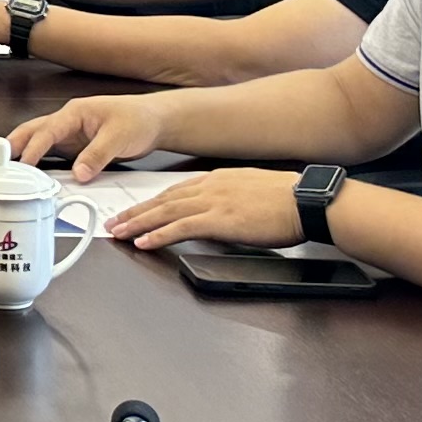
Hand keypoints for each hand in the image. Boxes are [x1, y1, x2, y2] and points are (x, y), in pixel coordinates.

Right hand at [2, 92, 167, 177]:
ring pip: (39, 140)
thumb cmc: (138, 119)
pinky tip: (33, 172)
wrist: (154, 121)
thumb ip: (97, 155)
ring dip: (23, 151)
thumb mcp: (119, 137)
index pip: (47, 131)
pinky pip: (52, 152)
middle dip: (13, 143)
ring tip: (7, 167)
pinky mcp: (75, 145)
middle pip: (33, 130)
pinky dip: (39, 160)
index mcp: (75, 113)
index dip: (33, 148)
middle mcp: (68, 121)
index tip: (23, 164)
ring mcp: (70, 133)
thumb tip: (78, 173)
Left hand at [104, 170, 308, 254]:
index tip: (136, 209)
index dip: (152, 202)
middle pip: (162, 200)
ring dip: (138, 223)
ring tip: (119, 232)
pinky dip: (158, 235)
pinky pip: (180, 228)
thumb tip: (222, 212)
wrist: (306, 201)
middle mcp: (210, 187)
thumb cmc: (288, 200)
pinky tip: (144, 242)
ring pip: (165, 212)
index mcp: (217, 179)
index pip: (175, 191)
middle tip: (115, 222)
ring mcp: (213, 202)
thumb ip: (230, 199)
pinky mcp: (219, 220)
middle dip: (135, 212)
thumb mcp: (252, 191)